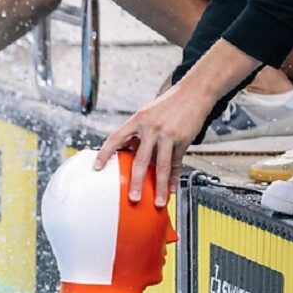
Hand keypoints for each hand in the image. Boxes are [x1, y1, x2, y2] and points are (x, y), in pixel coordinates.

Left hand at [94, 79, 212, 206]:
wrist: (195, 91)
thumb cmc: (167, 104)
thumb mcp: (146, 114)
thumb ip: (135, 134)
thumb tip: (123, 153)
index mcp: (137, 120)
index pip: (116, 138)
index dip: (105, 153)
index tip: (96, 168)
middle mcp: (151, 128)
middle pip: (141, 159)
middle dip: (136, 181)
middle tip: (133, 197)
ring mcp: (168, 134)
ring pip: (162, 165)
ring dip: (159, 186)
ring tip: (157, 201)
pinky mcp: (183, 140)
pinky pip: (177, 163)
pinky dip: (174, 177)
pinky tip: (171, 189)